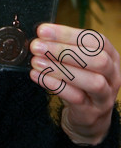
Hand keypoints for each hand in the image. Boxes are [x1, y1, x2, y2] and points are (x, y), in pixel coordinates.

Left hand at [29, 23, 120, 145]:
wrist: (88, 117)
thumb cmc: (81, 82)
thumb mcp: (78, 62)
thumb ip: (65, 48)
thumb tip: (40, 36)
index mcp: (111, 56)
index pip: (94, 40)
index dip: (68, 34)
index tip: (42, 31)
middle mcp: (112, 75)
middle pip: (97, 59)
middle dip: (64, 50)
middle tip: (37, 46)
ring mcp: (105, 95)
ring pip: (92, 81)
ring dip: (60, 69)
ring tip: (36, 62)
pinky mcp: (92, 111)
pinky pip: (76, 98)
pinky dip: (56, 85)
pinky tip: (38, 76)